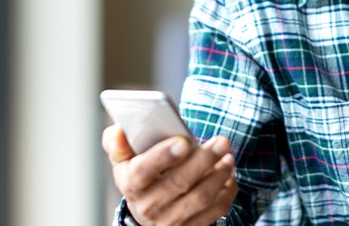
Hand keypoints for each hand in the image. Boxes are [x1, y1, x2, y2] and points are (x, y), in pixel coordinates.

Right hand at [102, 124, 237, 225]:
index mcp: (131, 183)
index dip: (163, 156)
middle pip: (179, 182)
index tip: (183, 141)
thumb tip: (119, 131)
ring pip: (200, 198)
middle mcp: (149, 206)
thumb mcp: (123, 159)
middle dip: (204, 160)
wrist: (146, 211)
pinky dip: (227, 192)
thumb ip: (118, 142)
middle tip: (222, 141)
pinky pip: (214, 212)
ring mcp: (170, 220)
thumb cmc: (139, 174)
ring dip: (219, 175)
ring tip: (228, 156)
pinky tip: (229, 174)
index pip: (143, 170)